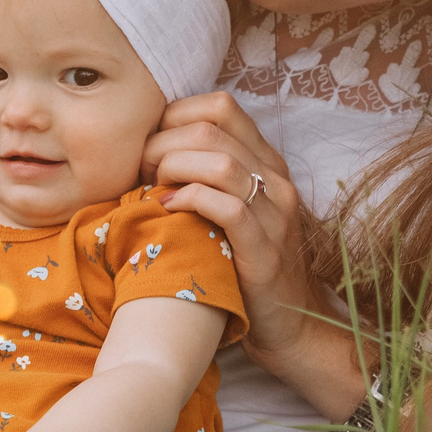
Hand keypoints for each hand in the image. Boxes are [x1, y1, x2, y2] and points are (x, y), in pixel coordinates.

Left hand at [143, 92, 325, 363]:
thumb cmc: (244, 264)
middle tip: (140, 170)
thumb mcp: (229, 209)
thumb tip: (147, 151)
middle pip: (212, 128)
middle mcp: (276, 179)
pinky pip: (228, 208)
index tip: (149, 144)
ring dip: (173, 168)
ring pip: (220, 162)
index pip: (220, 107)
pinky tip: (168, 210)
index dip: (175, 116)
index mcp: (265, 162)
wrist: (291, 325)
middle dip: (163, 142)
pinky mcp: (265, 249)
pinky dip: (190, 200)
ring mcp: (275, 213)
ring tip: (153, 188)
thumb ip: (205, 176)